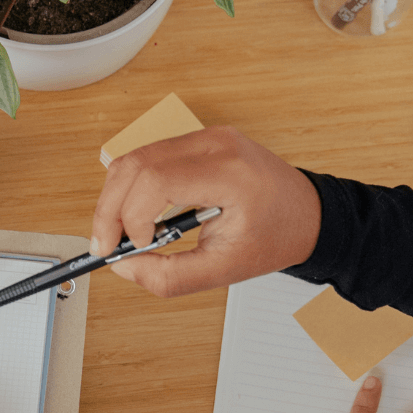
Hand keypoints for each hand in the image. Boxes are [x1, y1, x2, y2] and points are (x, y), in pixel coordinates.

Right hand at [90, 126, 321, 297]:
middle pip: (137, 164)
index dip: (131, 215)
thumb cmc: (276, 236)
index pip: (156, 180)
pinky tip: (136, 214)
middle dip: (110, 208)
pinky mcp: (199, 140)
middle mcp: (216, 144)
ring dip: (117, 196)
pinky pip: (150, 155)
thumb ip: (169, 276)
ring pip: (136, 156)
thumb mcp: (225, 270)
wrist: (306, 214)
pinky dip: (132, 185)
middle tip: (105, 244)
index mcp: (229, 173)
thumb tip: (124, 267)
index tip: (130, 247)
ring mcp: (207, 136)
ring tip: (120, 232)